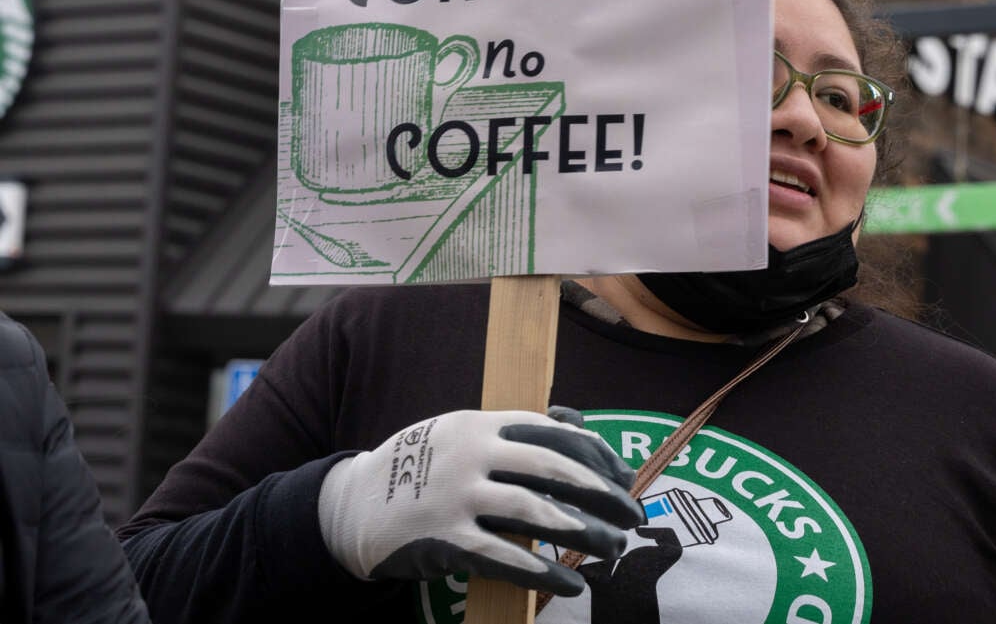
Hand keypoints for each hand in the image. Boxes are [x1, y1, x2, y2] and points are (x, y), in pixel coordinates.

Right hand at [318, 408, 643, 595]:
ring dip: (583, 532)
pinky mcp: (444, 540)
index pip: (550, 431)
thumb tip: (576, 424)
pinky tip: (571, 583)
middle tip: (632, 514)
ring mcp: (456, 497)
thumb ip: (512, 432)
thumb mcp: (461, 434)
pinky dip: (544, 572)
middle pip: (551, 469)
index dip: (594, 454)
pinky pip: (505, 558)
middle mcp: (470, 454)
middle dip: (601, 492)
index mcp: (479, 425)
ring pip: (535, 513)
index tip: (624, 476)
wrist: (352, 507)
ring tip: (614, 548)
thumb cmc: (421, 469)